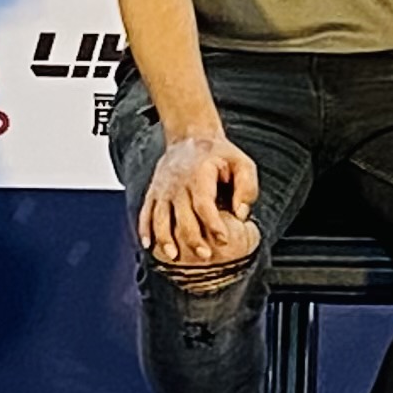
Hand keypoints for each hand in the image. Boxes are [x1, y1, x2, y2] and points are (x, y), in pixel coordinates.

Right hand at [140, 128, 259, 264]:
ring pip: (159, 217)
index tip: (223, 240)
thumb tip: (241, 215)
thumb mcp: (242, 164)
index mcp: (199, 176)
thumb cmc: (220, 155)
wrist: (190, 136)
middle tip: (205, 256)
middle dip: (193, 238)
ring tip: (174, 256)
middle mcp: (177, 184)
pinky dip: (144, 230)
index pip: (204, 203)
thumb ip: (247, 188)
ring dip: (165, 239)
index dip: (213, 224)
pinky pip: (145, 212)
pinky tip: (149, 246)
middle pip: (182, 216)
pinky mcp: (154, 193)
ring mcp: (163, 189)